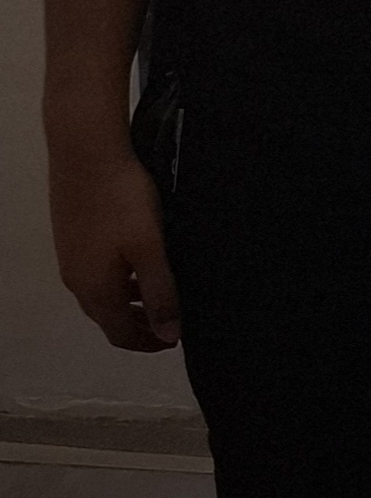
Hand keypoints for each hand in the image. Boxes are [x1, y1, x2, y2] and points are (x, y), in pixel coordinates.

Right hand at [51, 146, 179, 351]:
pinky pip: (97, 274)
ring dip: (129, 302)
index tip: (173, 341)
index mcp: (95, 289)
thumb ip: (160, 292)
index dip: (146, 343)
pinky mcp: (72, 238)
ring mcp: (70, 259)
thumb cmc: (123, 201)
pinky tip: (138, 263)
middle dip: (138, 326)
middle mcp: (77, 281)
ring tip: (160, 295)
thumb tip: (168, 334)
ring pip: (102, 295)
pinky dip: (120, 281)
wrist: (86, 153)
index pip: (119, 334)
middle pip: (108, 318)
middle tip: (170, 322)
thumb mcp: (150, 248)